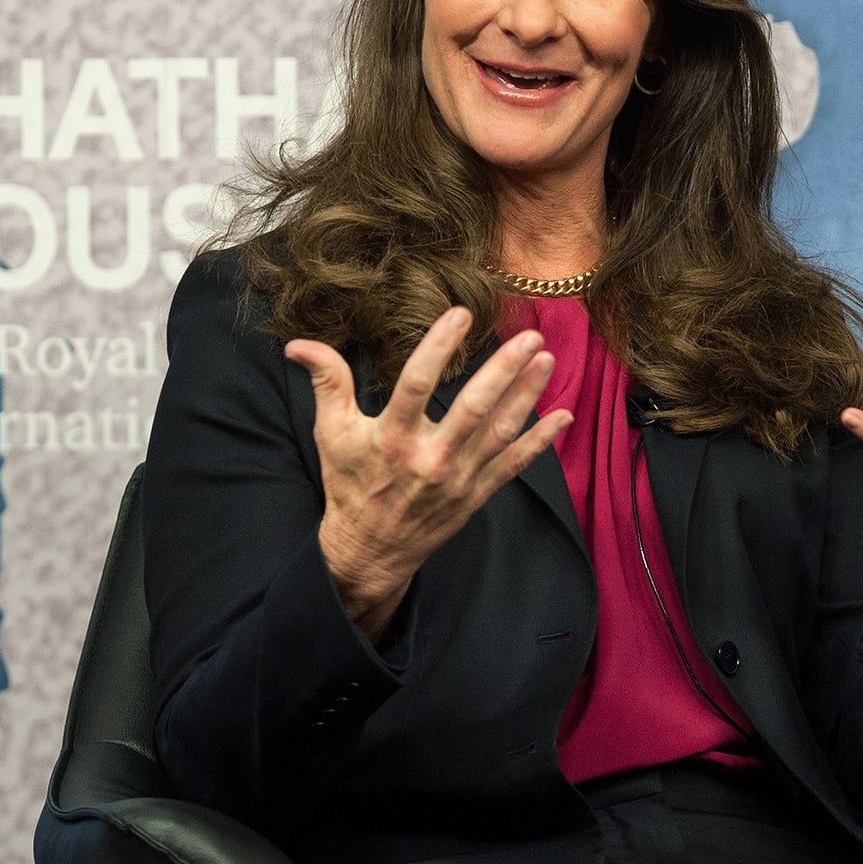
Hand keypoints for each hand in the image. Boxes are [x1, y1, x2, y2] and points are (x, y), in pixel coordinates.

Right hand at [285, 308, 572, 640]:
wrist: (370, 550)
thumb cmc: (350, 484)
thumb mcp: (332, 434)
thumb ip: (328, 383)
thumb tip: (298, 343)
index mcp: (391, 439)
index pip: (416, 384)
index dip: (438, 346)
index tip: (461, 312)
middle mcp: (429, 459)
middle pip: (473, 409)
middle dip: (504, 371)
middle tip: (529, 337)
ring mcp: (458, 479)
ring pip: (500, 432)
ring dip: (527, 396)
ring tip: (546, 359)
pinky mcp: (476, 494)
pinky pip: (513, 465)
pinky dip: (540, 442)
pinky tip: (564, 415)